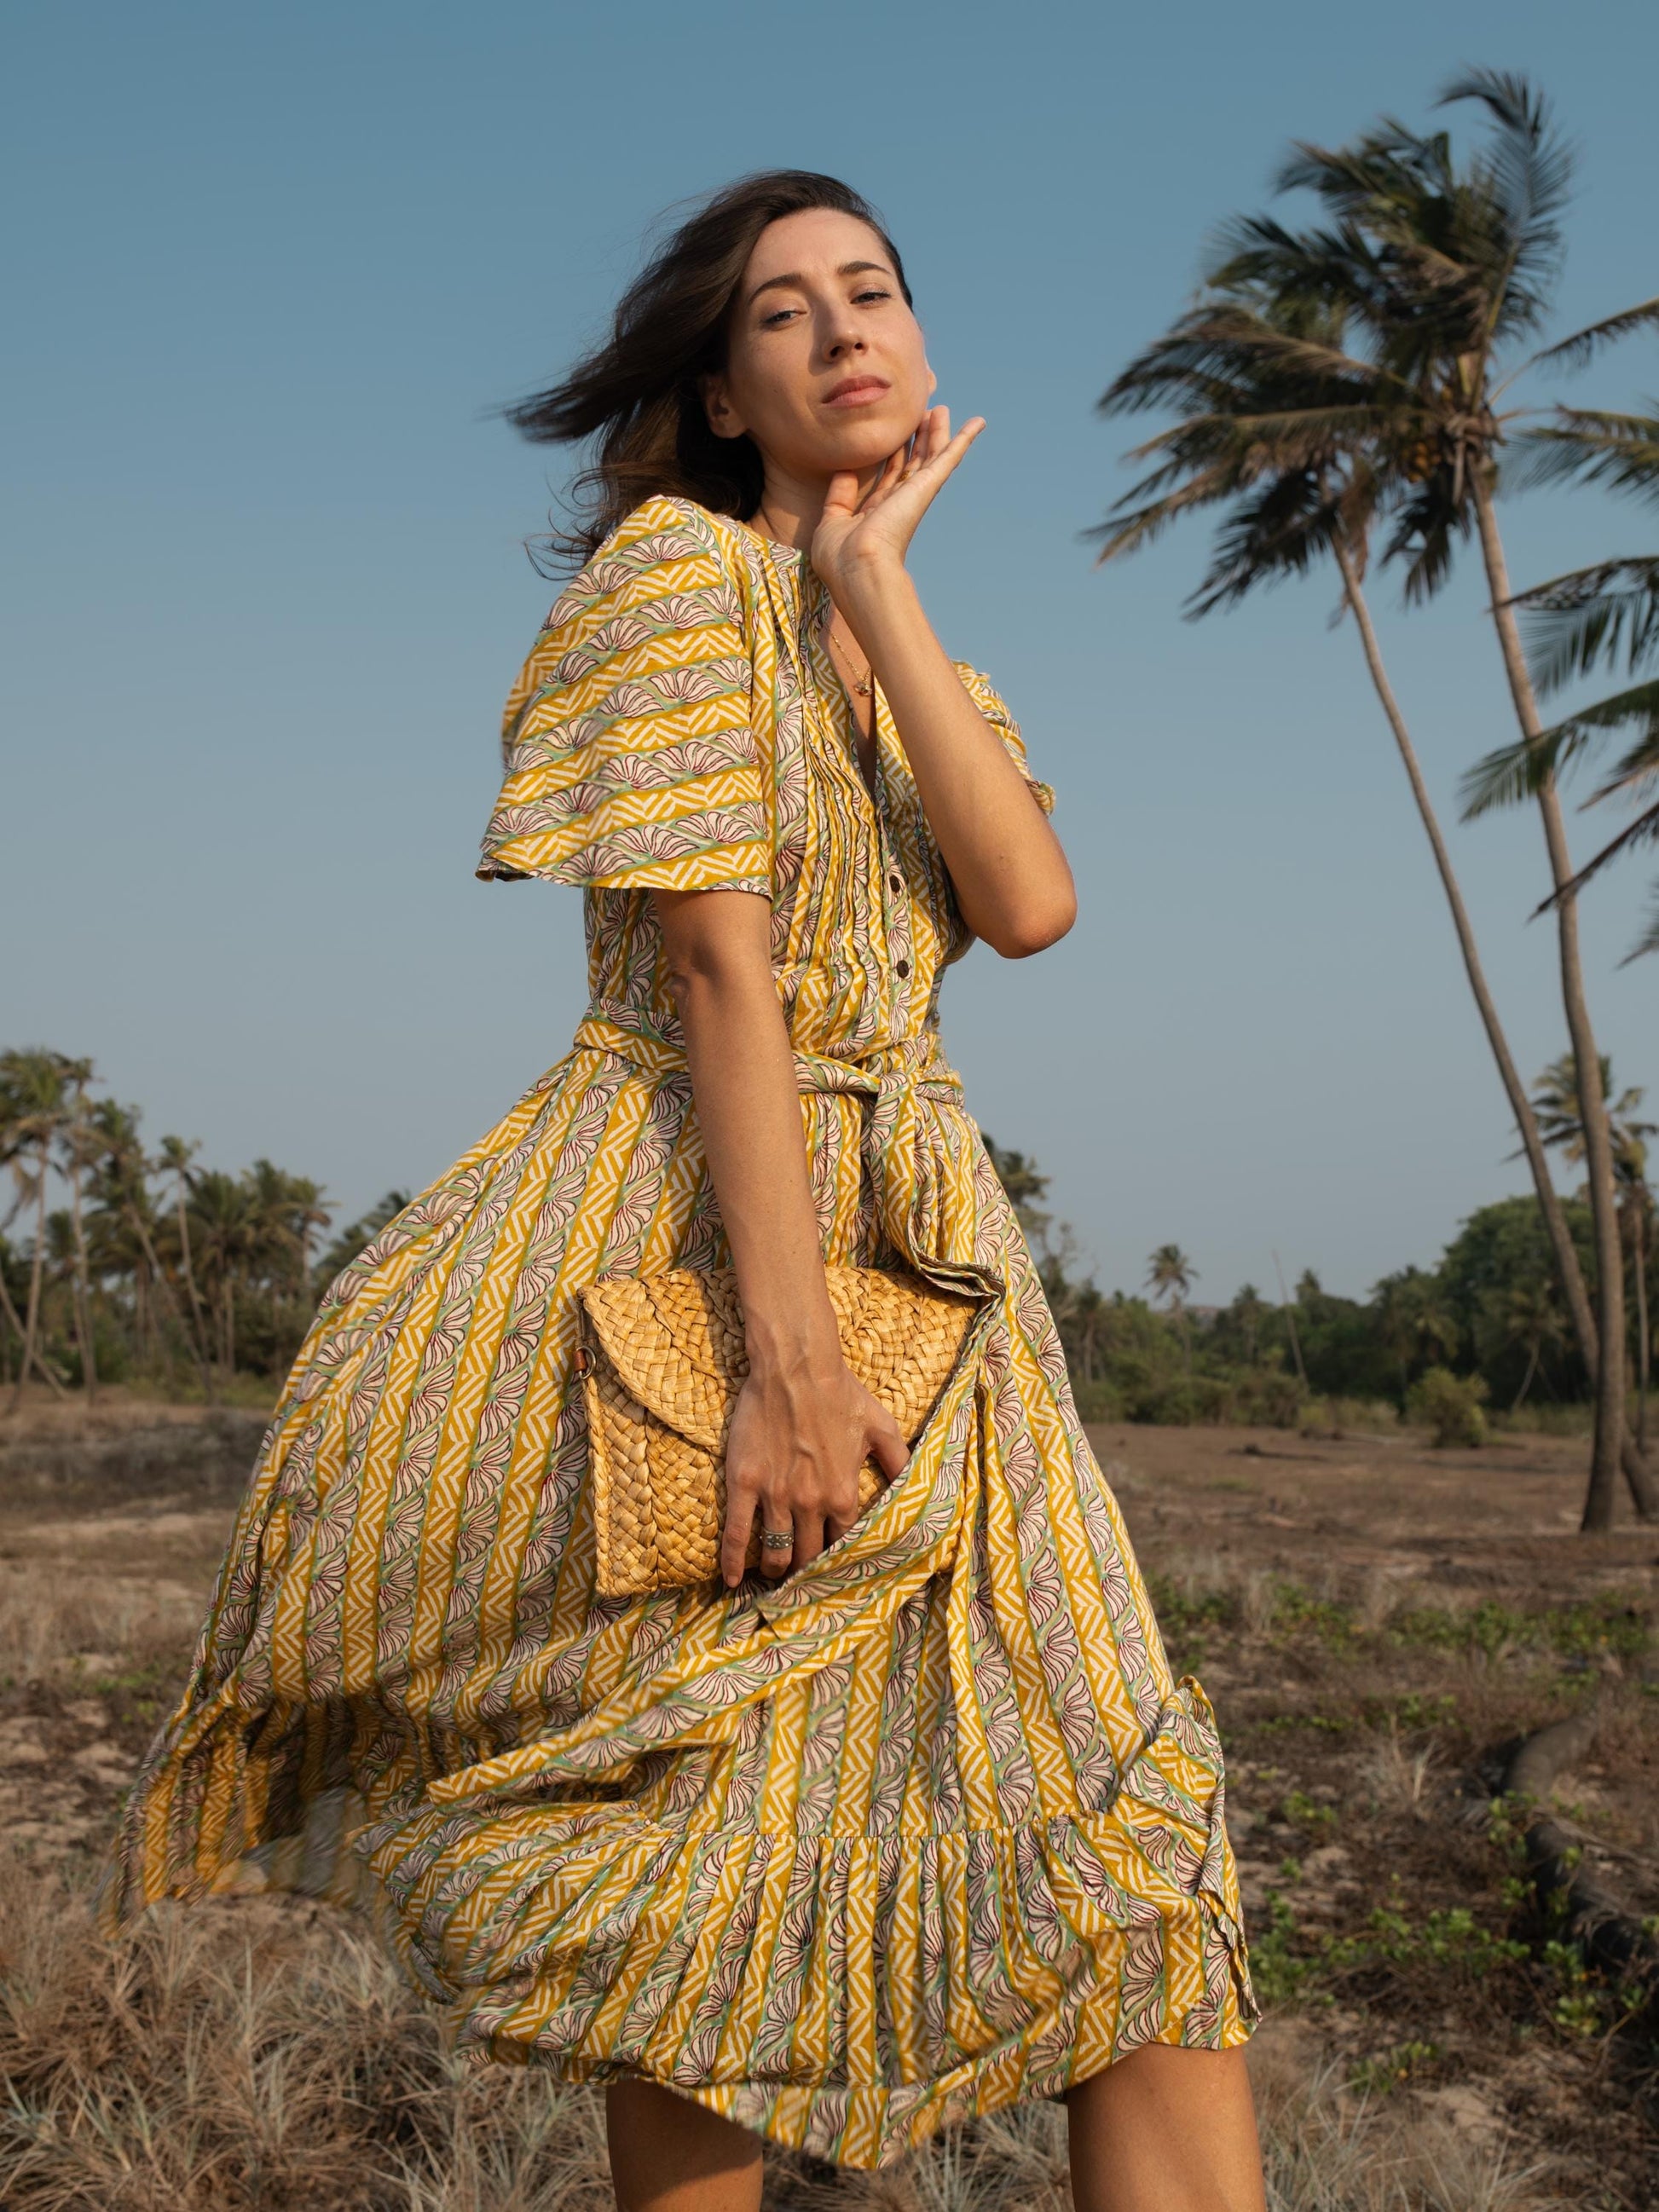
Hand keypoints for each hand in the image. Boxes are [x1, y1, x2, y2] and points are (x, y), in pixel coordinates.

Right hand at [719, 1350, 910, 1586]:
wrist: (796, 1368)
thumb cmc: (841, 1393)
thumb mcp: (882, 1428)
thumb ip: (900, 1464)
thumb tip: (917, 1490)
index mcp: (844, 1494)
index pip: (845, 1543)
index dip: (840, 1560)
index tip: (836, 1571)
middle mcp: (811, 1503)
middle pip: (809, 1555)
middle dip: (807, 1573)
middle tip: (803, 1581)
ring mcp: (776, 1496)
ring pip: (776, 1551)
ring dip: (777, 1569)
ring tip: (776, 1576)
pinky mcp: (746, 1484)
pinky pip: (737, 1532)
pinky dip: (734, 1561)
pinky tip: (733, 1580)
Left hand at [810, 405, 984, 610]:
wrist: (857, 566)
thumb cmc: (840, 557)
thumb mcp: (831, 522)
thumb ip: (839, 497)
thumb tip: (845, 471)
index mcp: (878, 513)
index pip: (890, 477)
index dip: (894, 454)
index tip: (895, 436)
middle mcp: (900, 503)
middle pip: (913, 463)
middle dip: (917, 439)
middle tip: (922, 414)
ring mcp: (915, 494)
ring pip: (931, 455)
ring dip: (936, 432)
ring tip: (939, 408)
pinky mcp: (927, 487)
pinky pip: (948, 457)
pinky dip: (964, 439)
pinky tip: (978, 422)